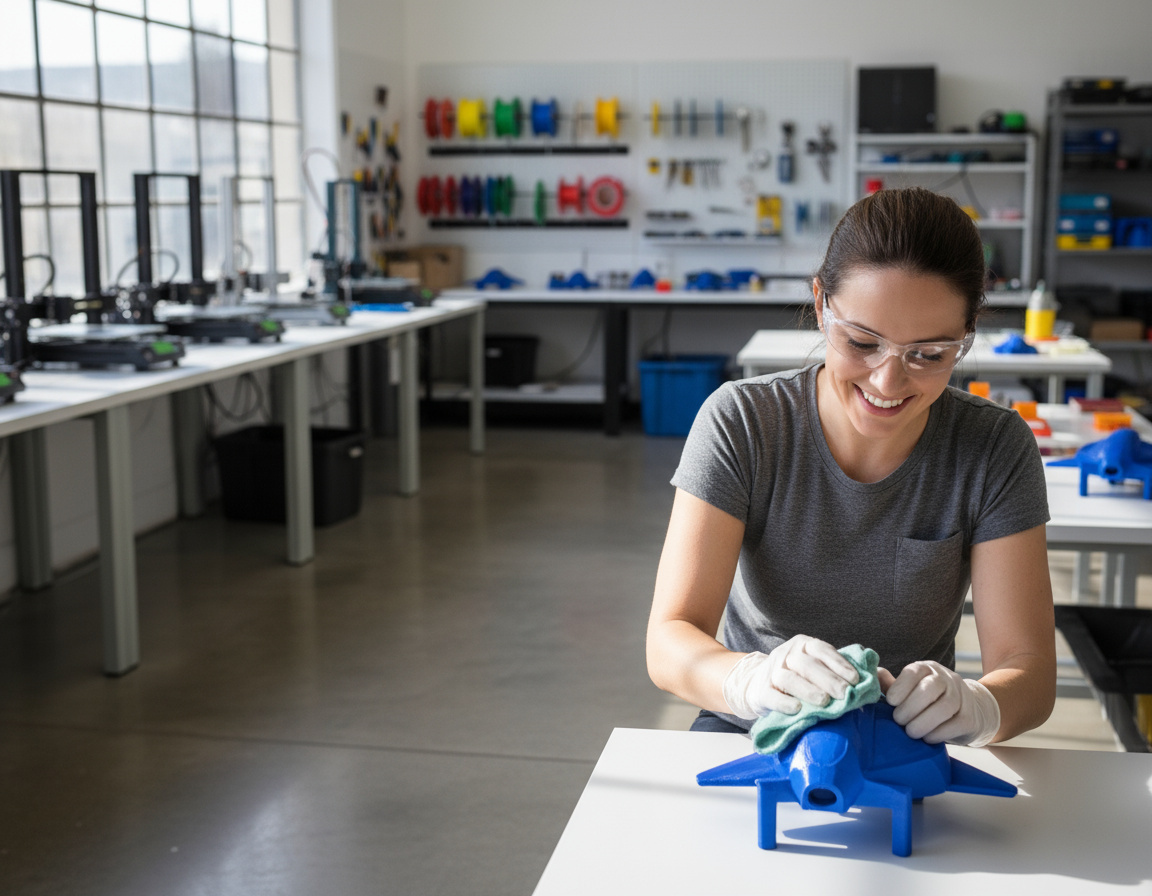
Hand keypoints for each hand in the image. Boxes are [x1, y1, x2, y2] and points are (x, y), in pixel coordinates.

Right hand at [722, 635, 859, 719]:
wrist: (756, 684)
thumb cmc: (797, 678)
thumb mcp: (815, 667)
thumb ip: (838, 670)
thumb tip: (874, 678)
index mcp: (802, 645)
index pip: (821, 649)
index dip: (838, 663)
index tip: (855, 679)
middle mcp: (786, 655)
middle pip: (806, 664)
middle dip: (828, 679)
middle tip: (845, 693)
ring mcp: (771, 672)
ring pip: (788, 678)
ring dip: (808, 690)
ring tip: (825, 702)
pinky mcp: (760, 692)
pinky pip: (771, 696)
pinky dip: (784, 702)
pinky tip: (797, 709)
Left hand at [882, 661, 1000, 745]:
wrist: (967, 711)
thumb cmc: (928, 701)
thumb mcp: (909, 690)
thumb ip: (890, 685)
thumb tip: (871, 678)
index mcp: (926, 669)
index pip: (914, 671)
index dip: (900, 687)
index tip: (890, 702)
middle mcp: (946, 678)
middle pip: (931, 688)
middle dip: (910, 707)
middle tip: (898, 721)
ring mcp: (962, 697)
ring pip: (945, 707)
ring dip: (923, 722)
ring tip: (911, 732)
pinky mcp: (970, 718)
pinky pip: (956, 724)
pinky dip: (938, 734)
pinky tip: (927, 738)